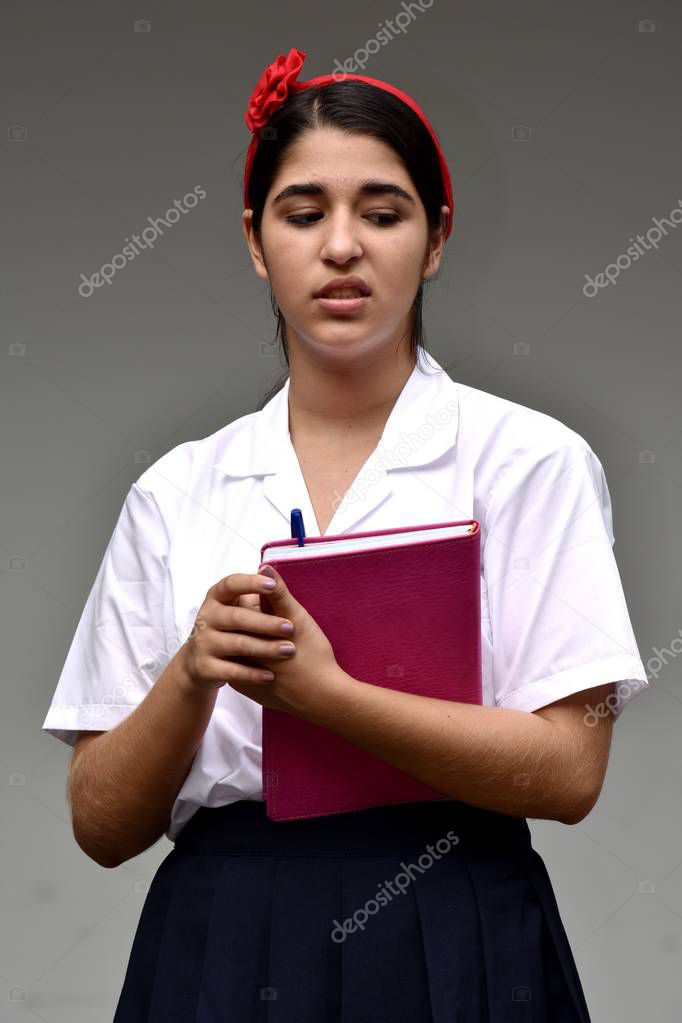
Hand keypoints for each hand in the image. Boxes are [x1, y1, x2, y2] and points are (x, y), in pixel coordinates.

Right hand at [182, 572, 303, 692]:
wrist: (199, 665)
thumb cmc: (229, 630)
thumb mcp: (239, 609)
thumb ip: (256, 595)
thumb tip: (270, 568)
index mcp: (216, 598)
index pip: (231, 584)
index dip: (251, 583)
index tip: (272, 585)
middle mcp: (206, 618)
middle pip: (237, 617)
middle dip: (266, 622)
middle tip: (290, 628)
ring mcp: (203, 643)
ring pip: (237, 644)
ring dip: (265, 648)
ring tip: (288, 651)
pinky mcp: (204, 667)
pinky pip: (231, 671)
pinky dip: (252, 674)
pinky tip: (270, 675)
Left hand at [226, 564, 341, 717]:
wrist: (322, 697)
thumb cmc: (313, 655)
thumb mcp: (297, 618)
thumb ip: (278, 593)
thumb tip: (264, 567)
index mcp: (250, 631)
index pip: (242, 606)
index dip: (258, 601)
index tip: (274, 606)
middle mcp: (239, 652)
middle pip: (238, 628)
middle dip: (252, 622)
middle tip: (277, 627)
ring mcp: (241, 673)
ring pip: (238, 649)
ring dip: (250, 641)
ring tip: (272, 642)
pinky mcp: (246, 689)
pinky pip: (241, 669)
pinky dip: (251, 662)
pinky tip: (268, 661)